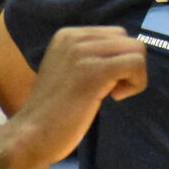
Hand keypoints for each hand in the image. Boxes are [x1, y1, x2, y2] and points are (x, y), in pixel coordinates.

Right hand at [2, 27, 146, 168]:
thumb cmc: (53, 111)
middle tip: (111, 90)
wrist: (31, 134)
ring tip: (113, 94)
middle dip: (129, 66)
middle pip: (128, 40)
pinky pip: (136, 64)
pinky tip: (115, 97)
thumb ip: (92, 57)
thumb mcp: (69, 71)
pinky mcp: (94, 71)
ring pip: (137, 50)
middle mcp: (74, 37)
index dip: (118, 60)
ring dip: (135, 75)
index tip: (103, 83)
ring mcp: (83, 53)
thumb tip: (128, 53)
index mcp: (68, 35)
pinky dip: (136, 83)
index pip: (116, 35)